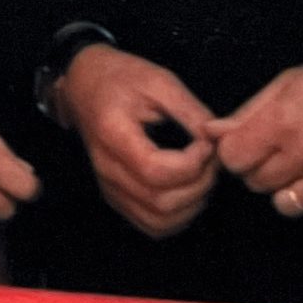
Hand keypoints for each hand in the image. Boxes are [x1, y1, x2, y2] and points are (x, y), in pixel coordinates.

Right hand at [53, 45, 218, 238]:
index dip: (192, 164)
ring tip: (203, 174)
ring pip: (158, 221)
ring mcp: (109, 187)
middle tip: (211, 159)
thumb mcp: (158, 80)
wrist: (84, 85)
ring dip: (192, 204)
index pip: (155, 171)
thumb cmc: (120, 77)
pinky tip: (188, 189)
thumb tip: (217, 139)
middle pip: (160, 202)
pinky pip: (151, 224)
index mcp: (113, 134)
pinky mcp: (116, 197)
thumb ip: (190, 110)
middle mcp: (107, 169)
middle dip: (199, 185)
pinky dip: (178, 216)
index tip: (206, 144)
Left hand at [207, 51, 302, 227]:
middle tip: (284, 148)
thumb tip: (213, 132)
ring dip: (289, 188)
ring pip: (285, 205)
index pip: (232, 158)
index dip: (237, 151)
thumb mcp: (293, 81)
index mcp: (285, 119)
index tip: (248, 145)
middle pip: (256, 183)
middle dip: (262, 167)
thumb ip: (249, 110)